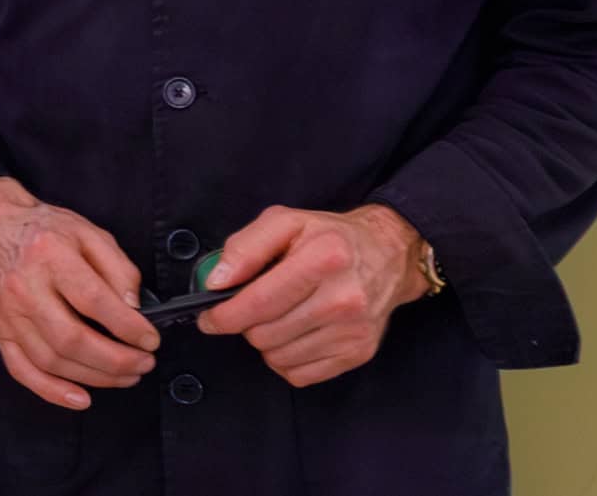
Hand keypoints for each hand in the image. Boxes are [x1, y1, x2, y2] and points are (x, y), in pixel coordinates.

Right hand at [0, 176, 159, 410]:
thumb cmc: (45, 231)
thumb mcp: (90, 233)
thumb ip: (119, 267)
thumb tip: (134, 306)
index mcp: (49, 255)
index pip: (94, 300)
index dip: (128, 327)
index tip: (150, 339)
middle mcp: (24, 287)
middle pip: (71, 338)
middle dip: (116, 360)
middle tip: (144, 363)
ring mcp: (8, 313)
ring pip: (52, 360)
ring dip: (95, 377)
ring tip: (125, 376)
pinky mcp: (0, 331)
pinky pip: (21, 370)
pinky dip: (51, 391)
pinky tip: (80, 398)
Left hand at [196, 204, 425, 386]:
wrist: (387, 256)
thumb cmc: (329, 237)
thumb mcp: (285, 221)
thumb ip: (244, 247)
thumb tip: (216, 281)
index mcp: (324, 258)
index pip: (258, 302)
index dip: (223, 314)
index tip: (209, 316)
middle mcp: (343, 299)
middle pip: (265, 333)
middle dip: (244, 324)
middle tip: (249, 308)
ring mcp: (353, 331)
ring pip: (279, 357)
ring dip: (264, 342)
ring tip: (275, 317)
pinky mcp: (359, 353)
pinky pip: (300, 375)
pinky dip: (285, 360)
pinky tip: (291, 335)